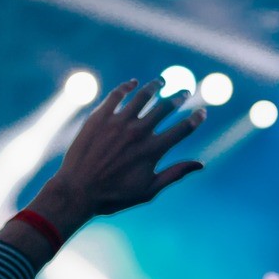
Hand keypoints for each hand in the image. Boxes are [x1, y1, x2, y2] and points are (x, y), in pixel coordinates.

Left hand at [32, 81, 206, 231]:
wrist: (77, 191)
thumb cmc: (114, 195)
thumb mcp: (148, 190)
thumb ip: (175, 174)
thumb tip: (201, 164)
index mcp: (153, 150)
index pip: (182, 129)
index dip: (196, 118)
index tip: (202, 112)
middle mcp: (138, 132)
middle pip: (165, 107)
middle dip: (179, 97)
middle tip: (184, 92)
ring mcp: (118, 122)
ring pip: (143, 96)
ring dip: (155, 86)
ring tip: (160, 83)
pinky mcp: (99, 116)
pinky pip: (117, 94)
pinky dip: (128, 86)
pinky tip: (133, 84)